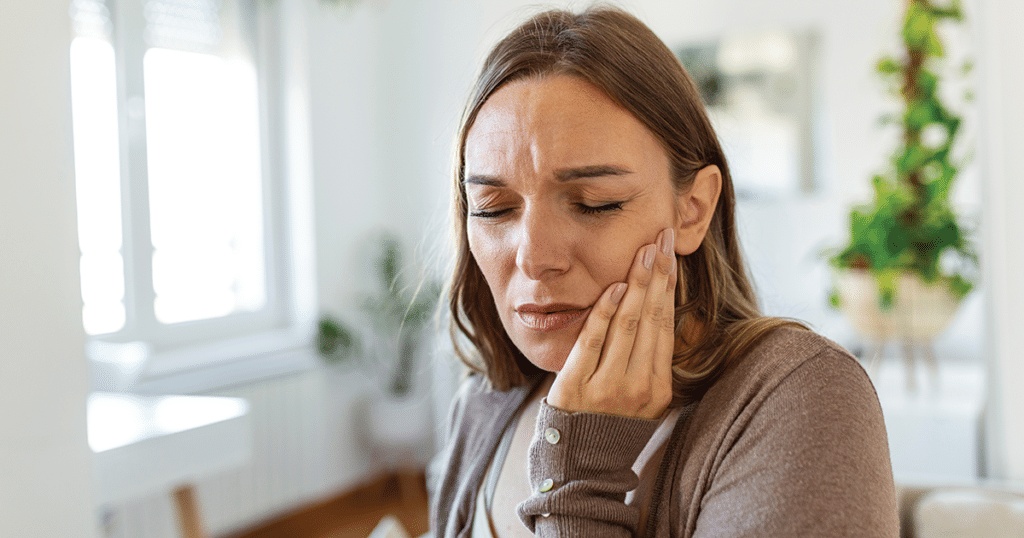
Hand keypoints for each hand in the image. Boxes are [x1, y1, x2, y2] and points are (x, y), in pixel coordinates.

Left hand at [548, 228, 676, 419]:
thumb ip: (649, 359)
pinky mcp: (577, 387)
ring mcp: (608, 387)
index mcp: (659, 388)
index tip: (671, 254)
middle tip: (662, 238)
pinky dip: (605, 312)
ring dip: (636, 284)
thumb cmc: (611, 423)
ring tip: (644, 252)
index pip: (666, 325)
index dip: (669, 286)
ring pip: (628, 325)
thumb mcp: (642, 398)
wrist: (579, 464)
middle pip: (652, 318)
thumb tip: (657, 306)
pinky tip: (615, 287)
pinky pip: (594, 341)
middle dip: (658, 274)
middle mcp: (638, 387)